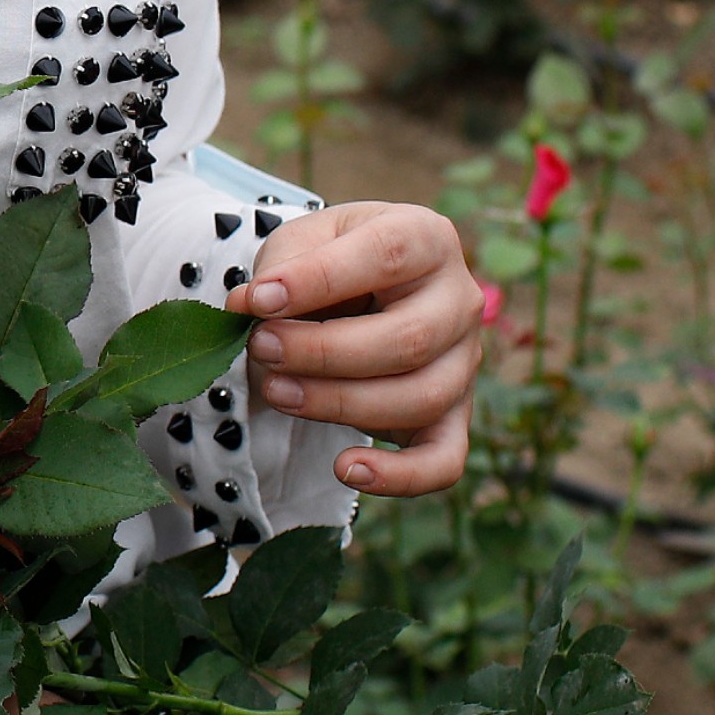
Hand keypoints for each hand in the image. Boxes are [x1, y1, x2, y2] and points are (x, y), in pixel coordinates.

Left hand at [238, 199, 479, 496]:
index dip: (318, 281)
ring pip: (419, 398)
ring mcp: (465, 363)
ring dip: (338, 404)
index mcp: (426, 237)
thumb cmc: (329, 262)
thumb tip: (249, 308)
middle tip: (261, 348)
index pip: (385, 256)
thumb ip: (280, 269)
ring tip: (276, 391)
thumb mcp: (303, 242)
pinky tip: (346, 469)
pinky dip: (399, 477)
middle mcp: (460, 300)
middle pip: (407, 339)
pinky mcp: (455, 416)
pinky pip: (444, 460)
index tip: (258, 300)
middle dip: (322, 352)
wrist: (356, 290)